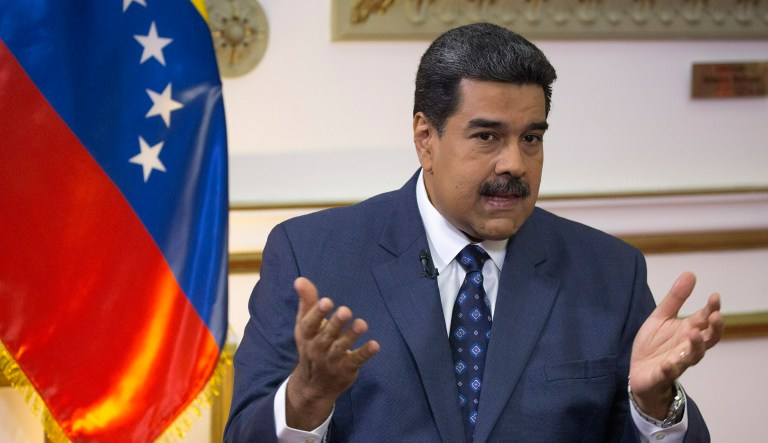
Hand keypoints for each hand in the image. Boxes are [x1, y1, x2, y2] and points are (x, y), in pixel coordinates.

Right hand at [285, 277, 379, 429]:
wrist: (314, 385)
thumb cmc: (311, 344)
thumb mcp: (306, 324)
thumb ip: (307, 301)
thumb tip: (300, 279)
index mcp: (306, 335)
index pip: (310, 324)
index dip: (317, 313)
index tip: (327, 301)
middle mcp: (317, 348)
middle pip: (327, 335)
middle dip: (336, 323)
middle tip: (346, 311)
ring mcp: (331, 360)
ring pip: (341, 347)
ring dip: (352, 336)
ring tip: (362, 324)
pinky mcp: (346, 369)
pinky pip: (356, 360)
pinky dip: (365, 353)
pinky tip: (375, 345)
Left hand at [629, 272, 722, 418]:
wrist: (638, 372)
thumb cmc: (654, 344)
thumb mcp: (661, 317)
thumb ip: (676, 298)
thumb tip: (690, 273)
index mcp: (688, 331)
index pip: (705, 319)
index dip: (712, 309)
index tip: (715, 297)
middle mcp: (687, 347)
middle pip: (707, 339)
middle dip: (713, 328)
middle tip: (715, 315)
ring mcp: (677, 362)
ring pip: (692, 356)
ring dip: (695, 345)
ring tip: (692, 333)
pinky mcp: (662, 375)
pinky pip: (668, 373)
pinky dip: (669, 369)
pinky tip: (667, 364)